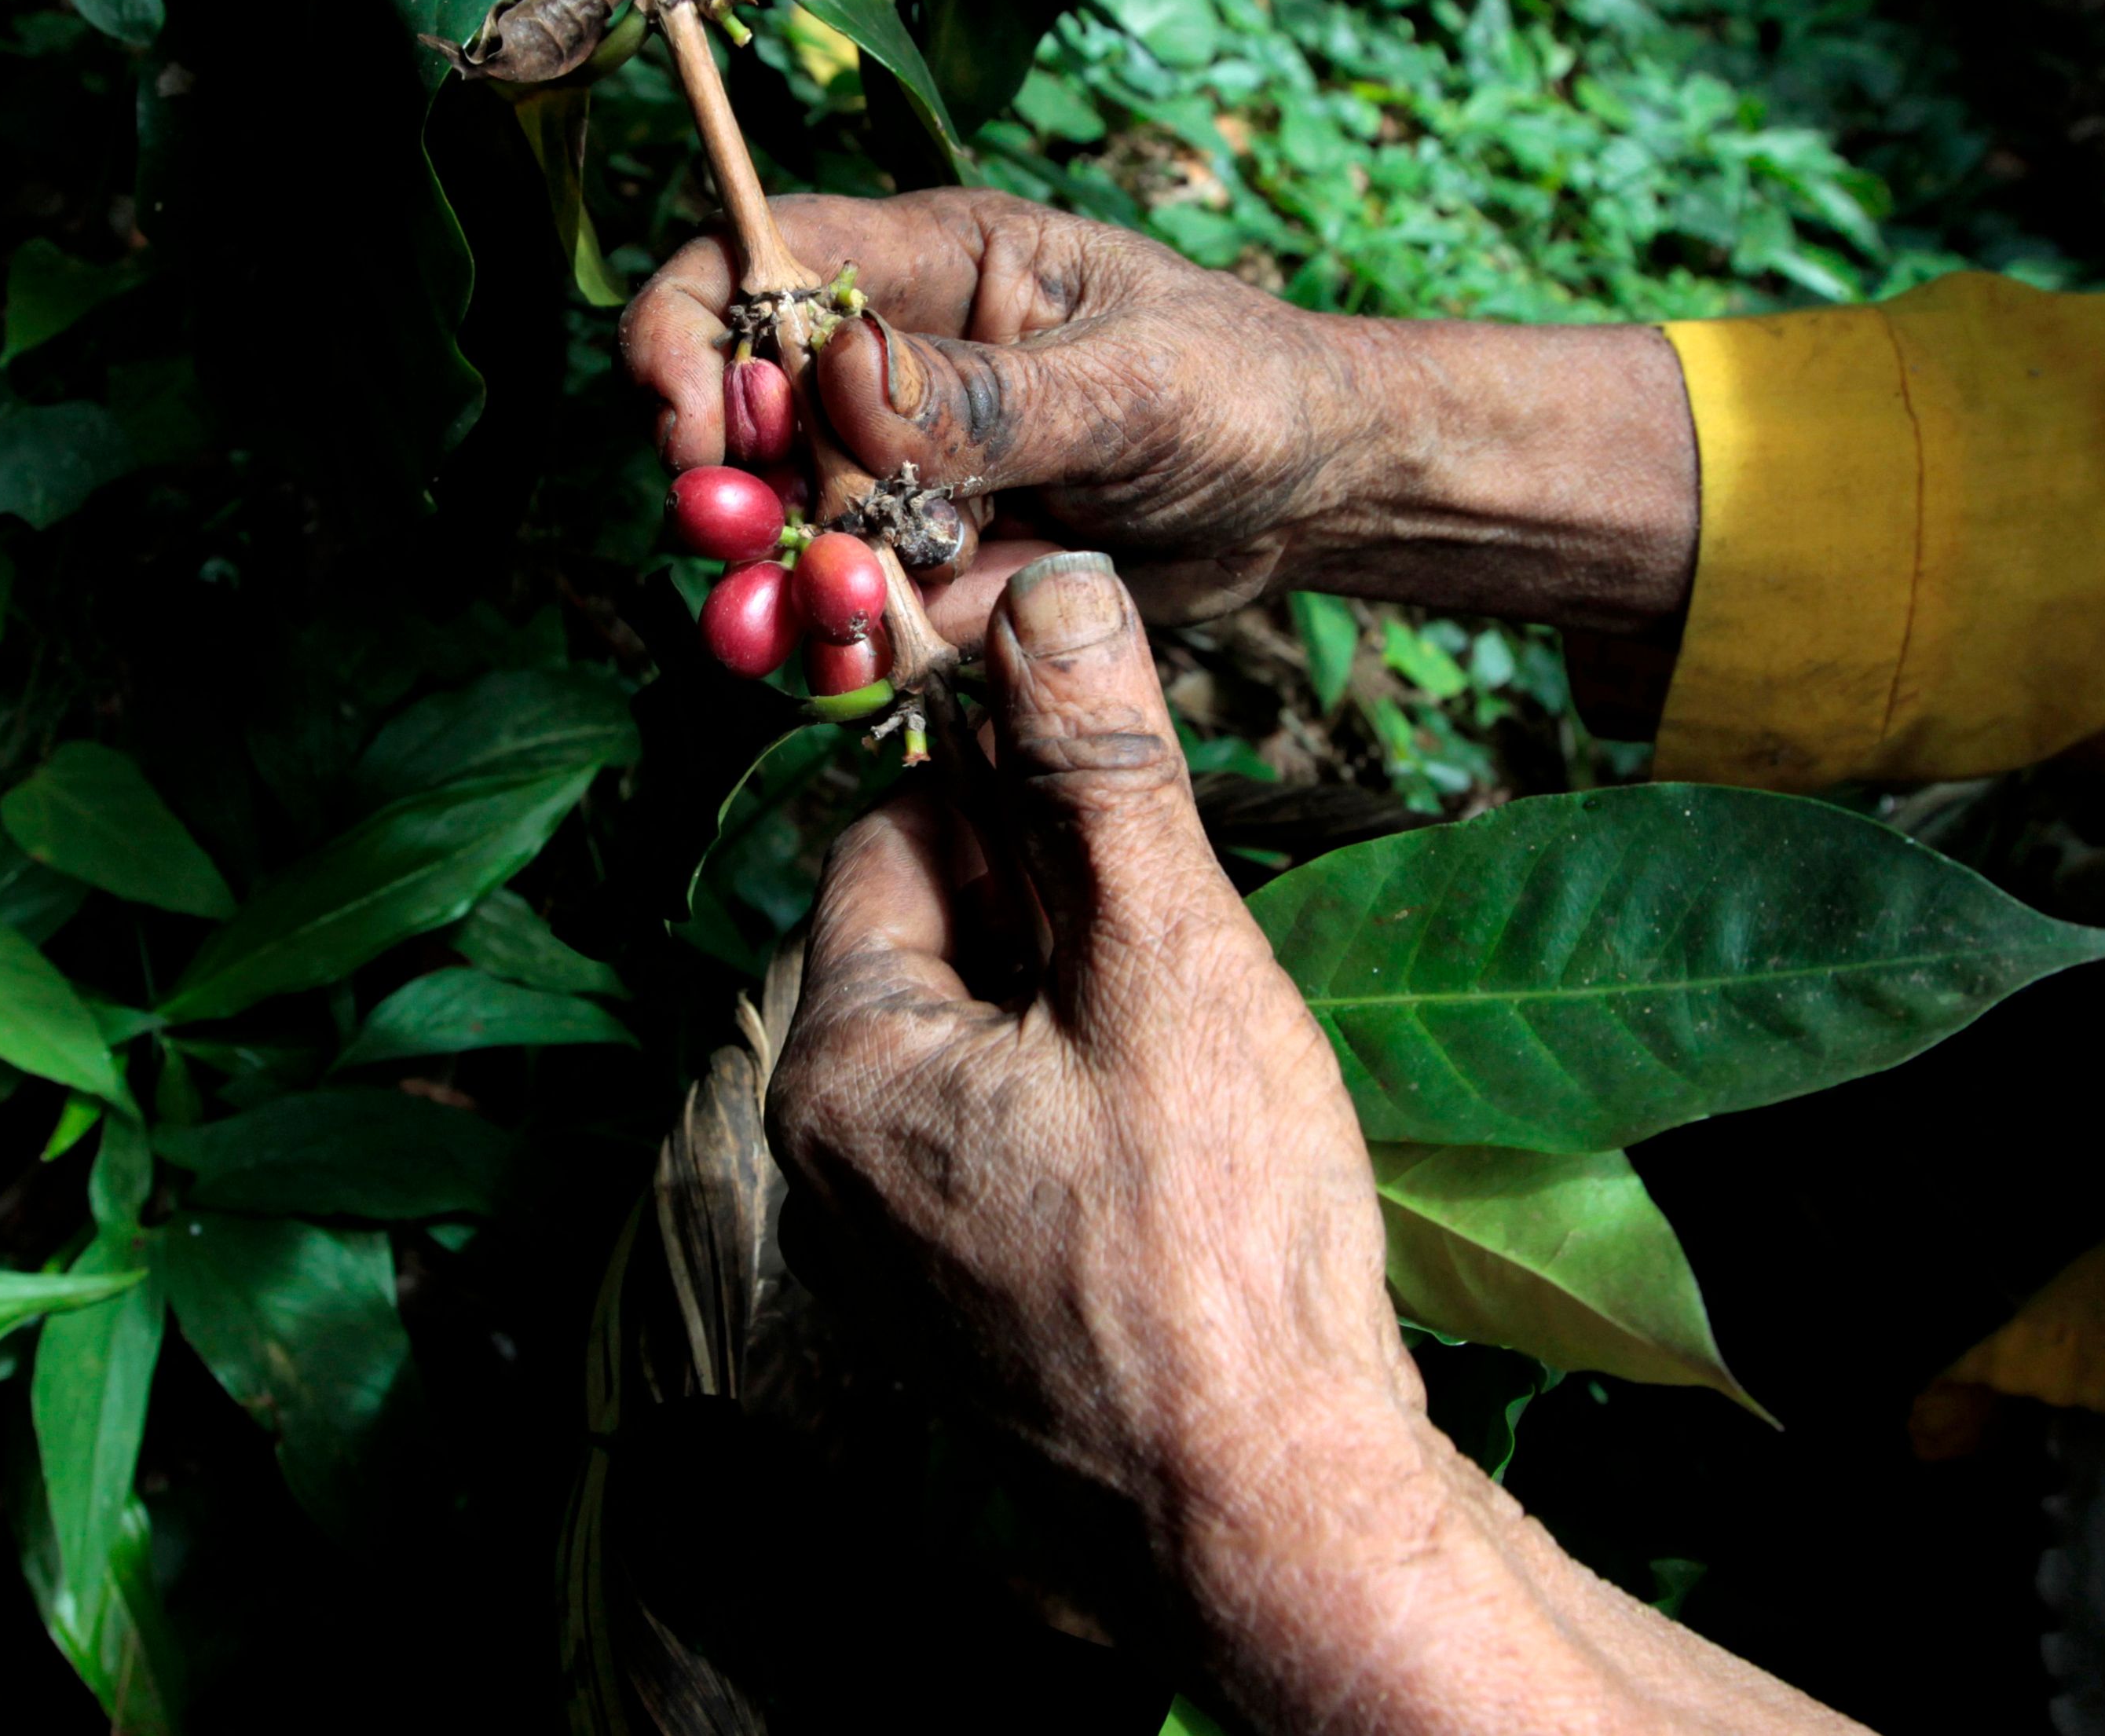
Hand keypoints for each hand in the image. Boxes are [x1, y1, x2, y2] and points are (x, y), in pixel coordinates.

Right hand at [622, 189, 1701, 637]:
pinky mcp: (927, 560)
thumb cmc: (1244, 388)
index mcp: (926, 265)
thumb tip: (835, 385)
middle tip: (744, 552)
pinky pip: (851, 608)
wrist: (1312, 495)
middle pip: (738, 414)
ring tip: (823, 629)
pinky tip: (868, 664)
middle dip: (725, 491)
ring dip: (778, 587)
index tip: (696, 432)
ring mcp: (901, 470)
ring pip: (782, 529)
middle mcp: (890, 363)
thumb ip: (988, 398)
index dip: (691, 338)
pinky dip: (844, 643)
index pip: (750, 263)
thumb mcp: (1133, 384)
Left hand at [774, 547, 1418, 1497]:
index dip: (1016, 799)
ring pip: (988, 1045)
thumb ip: (1099, 774)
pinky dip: (1096, 1110)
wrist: (1273, 1512)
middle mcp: (831, 1163)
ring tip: (1205, 1058)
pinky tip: (1195, 1147)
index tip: (1127, 807)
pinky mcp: (972, 1309)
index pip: (893, 839)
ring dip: (1090, 1009)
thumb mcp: (1165, 960)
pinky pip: (1014, 1146)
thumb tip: (1052, 592)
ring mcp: (898, 1252)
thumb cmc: (1219, 1241)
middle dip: (1062, 912)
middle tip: (1187, 946)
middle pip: (938, 943)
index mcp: (839, 1065)